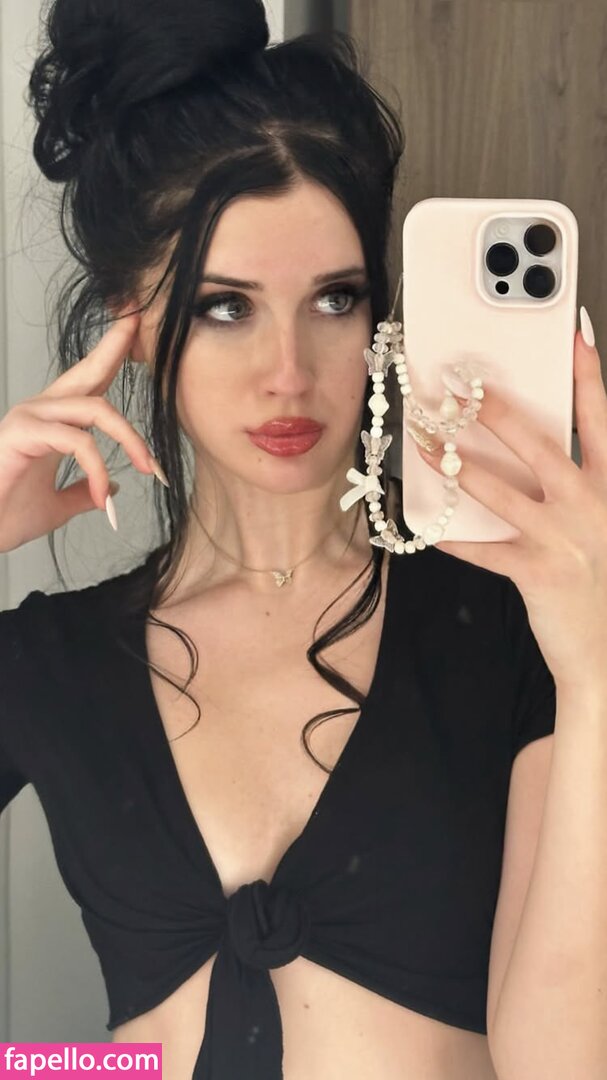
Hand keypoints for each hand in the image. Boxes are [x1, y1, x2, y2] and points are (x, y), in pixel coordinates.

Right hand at [0, 314, 156, 552]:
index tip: (136, 333)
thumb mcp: (57, 506)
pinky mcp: (22, 432)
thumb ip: (83, 492)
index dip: (111, 357)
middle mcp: (39, 411)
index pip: (88, 383)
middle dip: (117, 347)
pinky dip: (97, 469)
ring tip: (148, 469)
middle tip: (139, 322)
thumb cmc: (5, 516)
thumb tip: (113, 487)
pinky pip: (77, 441)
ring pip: (96, 409)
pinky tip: (103, 497)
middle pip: (88, 372)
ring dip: (130, 439)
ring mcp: (29, 417)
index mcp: (50, 421)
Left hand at [413, 313, 606, 691]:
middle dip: (494, 411)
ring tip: (424, 443)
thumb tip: (535, 447)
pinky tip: (425, 526)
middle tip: (458, 388)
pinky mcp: (535, 572)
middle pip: (537, 443)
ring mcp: (562, 538)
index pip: (598, 419)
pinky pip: (482, 548)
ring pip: (499, 489)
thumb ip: (580, 483)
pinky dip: (452, 537)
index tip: (573, 333)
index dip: (587, 375)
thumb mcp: (603, 521)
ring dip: (455, 464)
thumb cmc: (602, 578)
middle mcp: (589, 504)